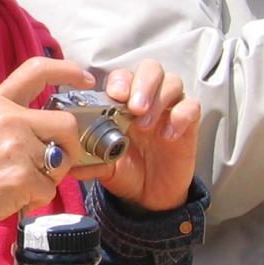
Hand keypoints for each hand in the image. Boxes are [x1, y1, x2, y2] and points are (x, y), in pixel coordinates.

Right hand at [0, 57, 98, 241]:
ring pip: (61, 161)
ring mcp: (17, 148)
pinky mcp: (21, 178)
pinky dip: (36, 198)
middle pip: (66, 124)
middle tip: (56, 161)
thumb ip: (12, 117)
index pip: (36, 70)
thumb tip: (51, 124)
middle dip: (69, 146)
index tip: (84, 79)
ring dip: (49, 177)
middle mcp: (9, 120)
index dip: (67, 70)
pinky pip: (49, 189)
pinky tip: (14, 197)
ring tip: (20, 182)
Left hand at [76, 61, 201, 212]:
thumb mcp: (105, 167)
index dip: (120, 80)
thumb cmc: (126, 171)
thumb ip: (90, 162)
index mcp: (123, 103)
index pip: (123, 76)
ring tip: (145, 125)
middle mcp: (147, 99)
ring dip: (159, 98)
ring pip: (173, 81)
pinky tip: (168, 135)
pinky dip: (182, 115)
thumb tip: (71, 165)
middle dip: (143, 83)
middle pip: (151, 68)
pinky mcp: (189, 124)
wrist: (150, 196)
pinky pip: (192, 106)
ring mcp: (169, 109)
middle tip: (135, 108)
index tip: (115, 94)